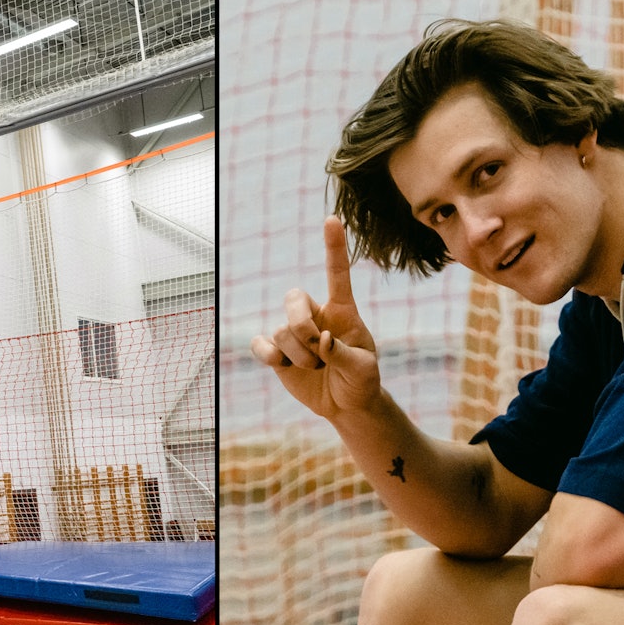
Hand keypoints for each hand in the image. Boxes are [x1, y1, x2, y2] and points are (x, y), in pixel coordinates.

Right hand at [250, 216, 381, 418]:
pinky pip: (260, 344)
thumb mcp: (364, 369)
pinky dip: (268, 354)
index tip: (332, 219)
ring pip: (281, 330)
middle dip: (301, 326)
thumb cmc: (361, 380)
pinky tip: (280, 363)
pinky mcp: (276, 352)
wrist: (346, 404)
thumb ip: (344, 353)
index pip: (337, 274)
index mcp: (342, 311)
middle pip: (294, 299)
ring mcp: (293, 333)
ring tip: (317, 368)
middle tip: (317, 350)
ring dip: (299, 355)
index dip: (334, 247)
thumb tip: (321, 341)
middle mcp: (315, 315)